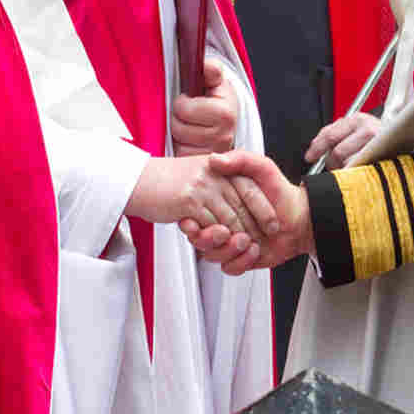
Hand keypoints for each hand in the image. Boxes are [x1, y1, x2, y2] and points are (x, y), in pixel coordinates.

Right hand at [126, 155, 277, 242]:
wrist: (139, 180)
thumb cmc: (168, 179)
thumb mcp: (198, 170)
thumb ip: (220, 178)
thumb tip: (239, 196)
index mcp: (219, 166)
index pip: (250, 188)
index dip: (264, 208)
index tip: (273, 225)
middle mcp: (214, 173)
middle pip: (244, 205)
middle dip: (255, 227)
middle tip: (261, 243)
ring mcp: (202, 186)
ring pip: (229, 218)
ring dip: (238, 237)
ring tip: (244, 248)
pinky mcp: (189, 201)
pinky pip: (210, 225)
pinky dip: (218, 239)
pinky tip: (222, 246)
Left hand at [171, 57, 238, 155]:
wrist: (227, 121)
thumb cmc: (217, 100)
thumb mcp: (216, 81)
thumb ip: (211, 70)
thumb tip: (207, 66)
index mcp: (226, 114)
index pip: (184, 109)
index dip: (182, 103)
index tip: (189, 100)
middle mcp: (224, 138)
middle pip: (179, 128)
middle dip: (178, 119)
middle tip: (188, 116)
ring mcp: (214, 155)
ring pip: (178, 144)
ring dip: (179, 135)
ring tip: (189, 128)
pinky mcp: (204, 167)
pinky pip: (180, 158)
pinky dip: (181, 149)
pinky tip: (189, 142)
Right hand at [182, 150, 313, 274]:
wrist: (301, 219)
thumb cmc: (281, 192)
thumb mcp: (264, 168)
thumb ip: (242, 160)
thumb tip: (216, 160)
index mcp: (220, 193)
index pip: (202, 211)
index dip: (210, 217)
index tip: (218, 220)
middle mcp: (219, 214)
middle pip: (206, 232)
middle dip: (220, 238)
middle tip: (241, 233)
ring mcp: (225, 236)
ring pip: (213, 252)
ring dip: (230, 250)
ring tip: (248, 241)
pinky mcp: (235, 254)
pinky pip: (228, 266)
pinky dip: (240, 262)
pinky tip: (253, 251)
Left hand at [305, 112, 380, 170]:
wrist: (400, 140)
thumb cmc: (374, 136)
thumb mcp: (354, 128)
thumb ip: (334, 134)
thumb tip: (314, 149)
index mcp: (357, 119)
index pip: (330, 135)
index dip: (316, 148)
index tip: (310, 157)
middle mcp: (367, 129)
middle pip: (338, 152)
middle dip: (332, 162)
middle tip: (334, 166)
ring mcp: (377, 145)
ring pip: (349, 163)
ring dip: (345, 169)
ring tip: (350, 166)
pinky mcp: (382, 158)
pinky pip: (361, 171)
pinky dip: (355, 174)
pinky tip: (358, 170)